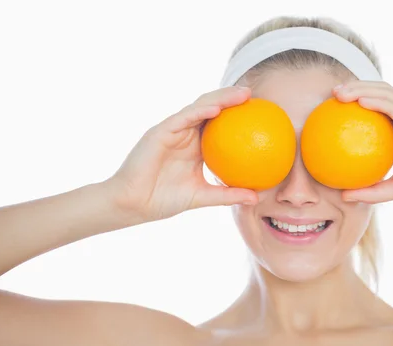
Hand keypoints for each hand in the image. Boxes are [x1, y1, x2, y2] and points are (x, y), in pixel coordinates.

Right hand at [104, 86, 257, 221]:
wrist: (134, 204)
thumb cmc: (164, 200)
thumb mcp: (203, 196)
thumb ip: (228, 194)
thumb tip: (257, 198)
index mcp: (195, 145)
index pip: (218, 124)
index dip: (235, 114)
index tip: (258, 111)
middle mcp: (185, 133)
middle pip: (210, 108)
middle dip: (230, 97)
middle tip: (252, 94)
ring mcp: (172, 130)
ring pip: (198, 107)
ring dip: (220, 98)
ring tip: (241, 94)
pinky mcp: (160, 131)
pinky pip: (182, 117)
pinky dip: (199, 111)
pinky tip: (216, 109)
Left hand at [332, 81, 392, 203]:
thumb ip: (373, 191)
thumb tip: (343, 196)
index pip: (379, 106)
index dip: (358, 99)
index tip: (335, 106)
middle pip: (379, 92)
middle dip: (355, 87)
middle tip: (332, 93)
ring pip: (385, 93)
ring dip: (360, 87)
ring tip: (338, 92)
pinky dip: (376, 101)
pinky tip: (358, 101)